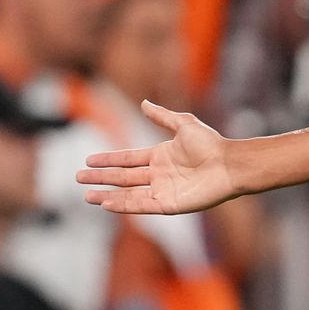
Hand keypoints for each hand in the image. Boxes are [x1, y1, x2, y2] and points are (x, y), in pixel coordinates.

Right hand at [77, 101, 236, 214]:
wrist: (229, 164)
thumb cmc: (211, 144)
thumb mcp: (184, 124)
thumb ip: (162, 116)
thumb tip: (143, 103)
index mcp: (161, 156)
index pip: (128, 159)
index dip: (108, 160)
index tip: (89, 160)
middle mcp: (160, 174)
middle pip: (123, 177)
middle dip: (101, 178)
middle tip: (79, 178)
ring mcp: (164, 190)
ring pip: (129, 194)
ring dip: (107, 195)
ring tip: (87, 196)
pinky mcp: (170, 204)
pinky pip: (142, 206)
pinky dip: (124, 206)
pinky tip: (107, 204)